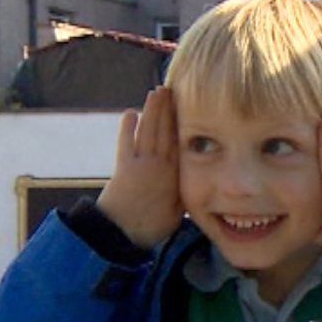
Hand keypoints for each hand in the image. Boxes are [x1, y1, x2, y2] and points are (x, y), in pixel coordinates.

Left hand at [96, 86, 182, 248]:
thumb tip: (199, 180)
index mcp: (177, 174)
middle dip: (168, 108)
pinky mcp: (123, 167)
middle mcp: (160, 164)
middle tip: (172, 88)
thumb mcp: (179, 211)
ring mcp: (141, 163)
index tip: (190, 103)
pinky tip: (130, 114)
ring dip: (151, 111)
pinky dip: (127, 129)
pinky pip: (126, 144)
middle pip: (165, 131)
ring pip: (148, 132)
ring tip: (155, 92)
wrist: (123, 233)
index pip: (183, 142)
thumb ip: (186, 191)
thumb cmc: (153, 226)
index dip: (184, 121)